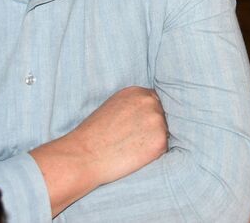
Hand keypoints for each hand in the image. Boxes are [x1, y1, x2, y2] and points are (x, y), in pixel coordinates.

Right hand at [31, 86, 167, 215]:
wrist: (84, 155)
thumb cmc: (94, 135)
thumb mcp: (113, 107)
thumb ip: (133, 105)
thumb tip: (150, 112)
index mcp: (137, 92)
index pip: (154, 102)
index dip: (148, 116)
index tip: (139, 127)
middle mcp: (149, 102)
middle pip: (162, 115)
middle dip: (153, 128)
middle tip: (134, 141)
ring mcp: (156, 120)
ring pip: (165, 132)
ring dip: (154, 140)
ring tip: (132, 148)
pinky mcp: (160, 141)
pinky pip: (164, 148)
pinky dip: (154, 154)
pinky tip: (136, 156)